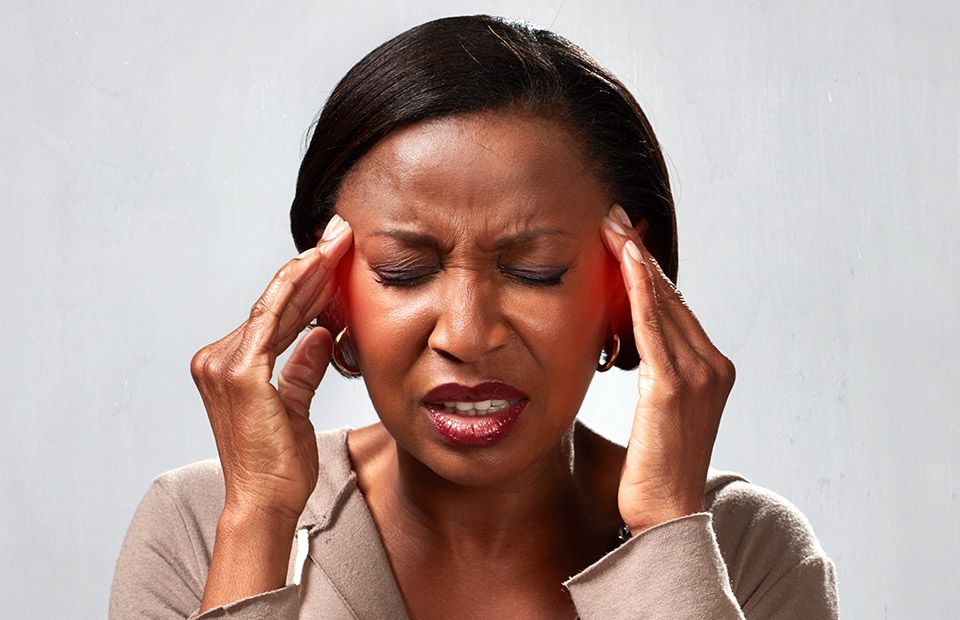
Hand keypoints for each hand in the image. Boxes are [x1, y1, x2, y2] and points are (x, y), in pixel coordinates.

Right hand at [189, 214, 352, 524]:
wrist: (265, 503)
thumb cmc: (279, 465)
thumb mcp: (294, 406)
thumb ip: (303, 368)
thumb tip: (322, 334)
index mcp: (227, 366)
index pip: (273, 315)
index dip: (304, 285)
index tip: (333, 258)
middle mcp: (217, 358)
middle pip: (273, 303)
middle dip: (311, 267)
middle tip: (341, 234)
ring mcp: (223, 364)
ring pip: (276, 305)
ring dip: (310, 270)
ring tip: (339, 241)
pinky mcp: (240, 374)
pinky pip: (275, 320)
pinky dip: (297, 291)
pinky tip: (319, 266)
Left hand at [600, 205, 735, 532]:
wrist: (667, 513)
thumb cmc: (656, 467)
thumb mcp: (658, 412)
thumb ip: (654, 374)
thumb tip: (631, 347)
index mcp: (712, 369)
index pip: (676, 308)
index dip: (650, 271)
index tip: (625, 240)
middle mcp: (712, 365)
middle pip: (670, 297)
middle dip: (640, 255)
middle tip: (614, 218)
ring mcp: (697, 375)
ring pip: (662, 304)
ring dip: (635, 261)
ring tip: (612, 226)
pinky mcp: (672, 387)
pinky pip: (653, 327)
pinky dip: (640, 290)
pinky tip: (626, 261)